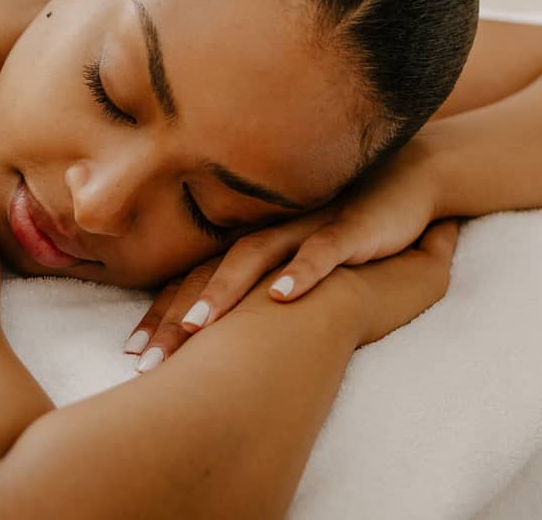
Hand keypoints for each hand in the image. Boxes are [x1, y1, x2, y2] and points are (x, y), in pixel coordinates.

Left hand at [132, 220, 458, 371]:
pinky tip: (281, 297)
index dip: (163, 316)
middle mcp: (266, 234)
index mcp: (248, 247)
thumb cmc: (343, 235)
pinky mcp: (349, 229)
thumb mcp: (294, 268)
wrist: (407, 183)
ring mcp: (303, 229)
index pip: (194, 282)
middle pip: (209, 274)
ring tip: (198, 326)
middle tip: (149, 359)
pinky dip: (300, 273)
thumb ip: (258, 295)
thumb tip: (219, 341)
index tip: (134, 355)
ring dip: (225, 290)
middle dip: (177, 317)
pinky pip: (321, 252)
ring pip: (254, 258)